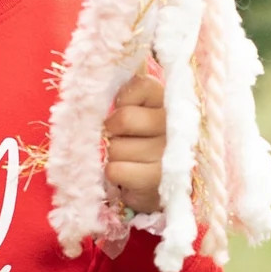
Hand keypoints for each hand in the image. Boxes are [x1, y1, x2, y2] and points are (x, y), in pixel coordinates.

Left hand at [103, 69, 165, 214]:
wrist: (157, 185)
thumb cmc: (141, 142)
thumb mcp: (137, 115)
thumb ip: (124, 102)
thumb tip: (95, 103)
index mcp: (169, 102)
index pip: (143, 85)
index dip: (123, 99)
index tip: (121, 110)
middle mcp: (175, 125)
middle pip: (125, 118)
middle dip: (111, 130)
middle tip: (116, 138)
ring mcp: (169, 153)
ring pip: (116, 148)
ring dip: (112, 155)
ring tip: (126, 159)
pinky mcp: (157, 179)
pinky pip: (115, 170)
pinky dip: (113, 173)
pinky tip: (126, 175)